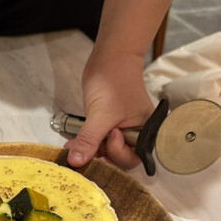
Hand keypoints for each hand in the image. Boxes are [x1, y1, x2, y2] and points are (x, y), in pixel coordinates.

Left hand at [65, 51, 154, 168]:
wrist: (109, 58)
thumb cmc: (114, 80)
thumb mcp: (100, 114)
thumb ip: (89, 140)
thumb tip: (76, 162)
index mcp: (146, 133)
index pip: (132, 159)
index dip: (118, 153)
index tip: (110, 135)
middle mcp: (137, 135)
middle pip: (119, 160)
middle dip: (102, 155)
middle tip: (88, 145)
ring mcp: (122, 132)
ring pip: (106, 153)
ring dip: (90, 151)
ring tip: (74, 147)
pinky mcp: (109, 128)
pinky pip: (99, 143)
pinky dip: (87, 144)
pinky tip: (73, 145)